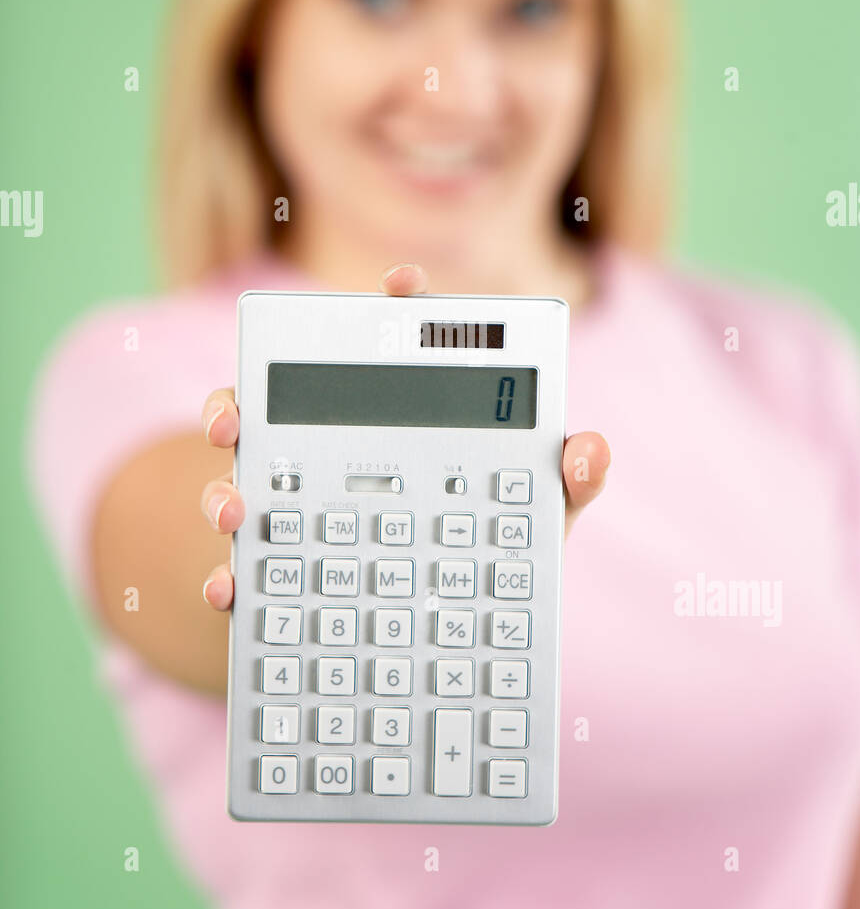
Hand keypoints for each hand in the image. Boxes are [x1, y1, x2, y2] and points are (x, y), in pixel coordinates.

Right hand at [200, 262, 609, 609]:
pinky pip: (245, 566)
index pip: (402, 344)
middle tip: (238, 416)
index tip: (404, 281)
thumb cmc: (491, 552)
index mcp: (406, 421)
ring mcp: (299, 509)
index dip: (405, 303)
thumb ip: (564, 485)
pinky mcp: (281, 567)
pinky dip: (231, 578)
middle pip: (281, 405)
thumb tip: (588, 448)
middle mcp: (337, 452)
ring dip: (222, 489)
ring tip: (234, 511)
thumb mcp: (534, 522)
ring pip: (243, 479)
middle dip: (245, 401)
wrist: (450, 627)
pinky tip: (234, 591)